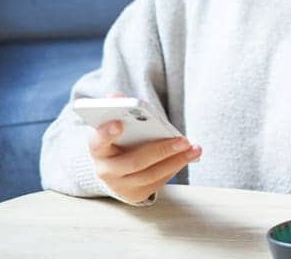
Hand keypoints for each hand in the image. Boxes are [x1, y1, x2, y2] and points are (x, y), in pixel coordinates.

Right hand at [87, 93, 201, 203]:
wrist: (114, 169)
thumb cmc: (117, 140)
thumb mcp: (114, 125)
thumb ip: (117, 109)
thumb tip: (117, 96)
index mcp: (97, 149)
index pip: (97, 142)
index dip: (106, 133)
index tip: (119, 123)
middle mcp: (105, 171)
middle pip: (134, 162)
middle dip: (161, 150)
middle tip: (183, 140)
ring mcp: (120, 185)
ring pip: (150, 174)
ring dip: (176, 161)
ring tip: (194, 149)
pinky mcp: (136, 193)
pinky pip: (157, 181)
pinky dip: (174, 167)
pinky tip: (188, 156)